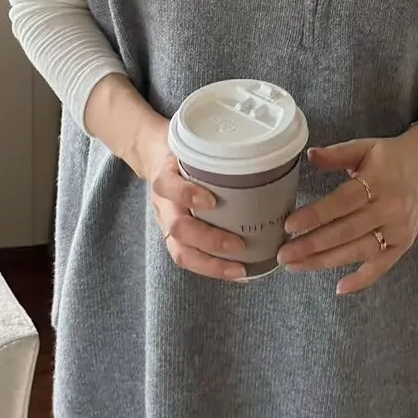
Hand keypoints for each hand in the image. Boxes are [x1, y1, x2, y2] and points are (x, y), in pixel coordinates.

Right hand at [138, 125, 247, 281]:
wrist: (154, 156)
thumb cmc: (181, 152)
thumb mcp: (191, 143)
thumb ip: (215, 151)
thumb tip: (263, 153)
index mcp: (165, 178)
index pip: (168, 186)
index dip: (187, 195)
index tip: (211, 200)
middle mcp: (164, 205)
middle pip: (178, 229)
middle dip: (209, 240)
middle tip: (239, 244)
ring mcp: (167, 225)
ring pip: (181, 252)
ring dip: (212, 265)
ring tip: (240, 271)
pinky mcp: (175, 239)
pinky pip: (191, 259)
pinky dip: (215, 269)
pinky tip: (240, 273)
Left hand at [277, 128, 417, 294]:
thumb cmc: (391, 157)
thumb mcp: (365, 147)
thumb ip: (337, 154)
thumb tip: (310, 155)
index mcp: (378, 181)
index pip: (342, 202)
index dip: (315, 215)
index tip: (289, 226)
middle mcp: (390, 208)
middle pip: (346, 231)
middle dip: (312, 245)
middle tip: (283, 255)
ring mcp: (398, 229)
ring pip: (358, 251)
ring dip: (326, 262)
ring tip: (296, 266)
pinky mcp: (404, 243)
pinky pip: (382, 266)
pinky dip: (362, 279)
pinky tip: (339, 288)